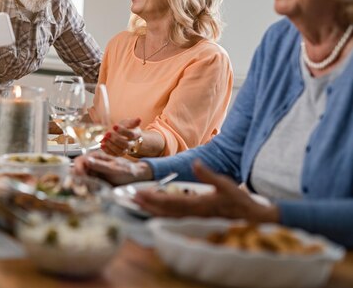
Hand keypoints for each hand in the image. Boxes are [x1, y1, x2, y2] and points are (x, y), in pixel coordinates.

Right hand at [73, 150, 151, 184]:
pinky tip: (93, 192)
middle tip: (84, 188)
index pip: (79, 161)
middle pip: (77, 170)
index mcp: (95, 156)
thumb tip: (87, 161)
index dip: (77, 169)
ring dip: (82, 185)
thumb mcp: (114, 168)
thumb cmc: (126, 170)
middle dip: (78, 179)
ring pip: (80, 178)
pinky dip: (87, 189)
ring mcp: (93, 172)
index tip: (81, 178)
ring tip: (90, 191)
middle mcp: (92, 163)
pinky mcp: (95, 180)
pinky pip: (87, 184)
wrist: (135, 177)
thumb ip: (101, 165)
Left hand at [101, 118, 164, 157]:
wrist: (126, 135)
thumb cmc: (127, 127)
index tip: (114, 126)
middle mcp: (132, 144)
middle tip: (107, 134)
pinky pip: (114, 155)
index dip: (122, 131)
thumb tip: (139, 119)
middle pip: (125, 144)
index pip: (130, 134)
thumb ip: (132, 122)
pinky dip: (107, 151)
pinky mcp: (119, 154)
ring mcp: (126, 150)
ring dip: (111, 146)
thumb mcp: (129, 123)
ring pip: (120, 151)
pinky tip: (102, 145)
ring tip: (104, 139)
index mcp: (136, 135)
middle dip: (116, 139)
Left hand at [133, 160, 278, 221]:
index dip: (154, 198)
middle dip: (147, 204)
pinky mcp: (196, 220)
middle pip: (165, 210)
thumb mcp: (225, 184)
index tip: (140, 193)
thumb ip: (208, 174)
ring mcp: (194, 218)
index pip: (170, 201)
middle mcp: (193, 213)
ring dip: (152, 210)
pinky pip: (175, 218)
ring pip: (168, 216)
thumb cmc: (239, 201)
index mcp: (198, 204)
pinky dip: (162, 214)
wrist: (252, 218)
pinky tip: (155, 211)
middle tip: (131, 199)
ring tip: (138, 204)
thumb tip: (196, 162)